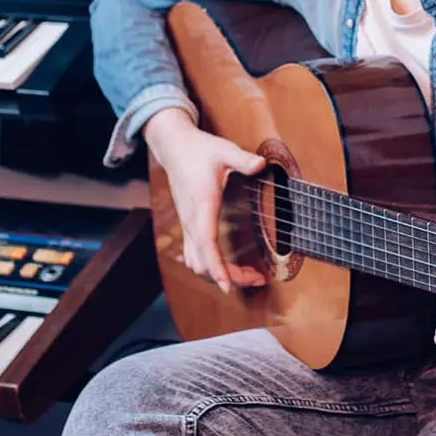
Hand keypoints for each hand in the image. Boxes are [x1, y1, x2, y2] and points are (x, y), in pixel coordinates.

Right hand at [144, 108, 266, 294]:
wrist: (174, 148)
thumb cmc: (200, 150)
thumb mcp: (224, 150)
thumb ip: (243, 159)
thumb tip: (261, 164)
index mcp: (201, 206)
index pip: (206, 244)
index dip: (216, 268)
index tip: (227, 286)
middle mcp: (190, 221)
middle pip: (201, 263)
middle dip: (227, 277)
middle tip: (257, 278)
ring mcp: (186, 225)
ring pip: (195, 263)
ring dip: (218, 274)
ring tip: (248, 275)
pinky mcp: (187, 225)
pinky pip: (194, 256)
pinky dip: (210, 267)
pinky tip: (229, 266)